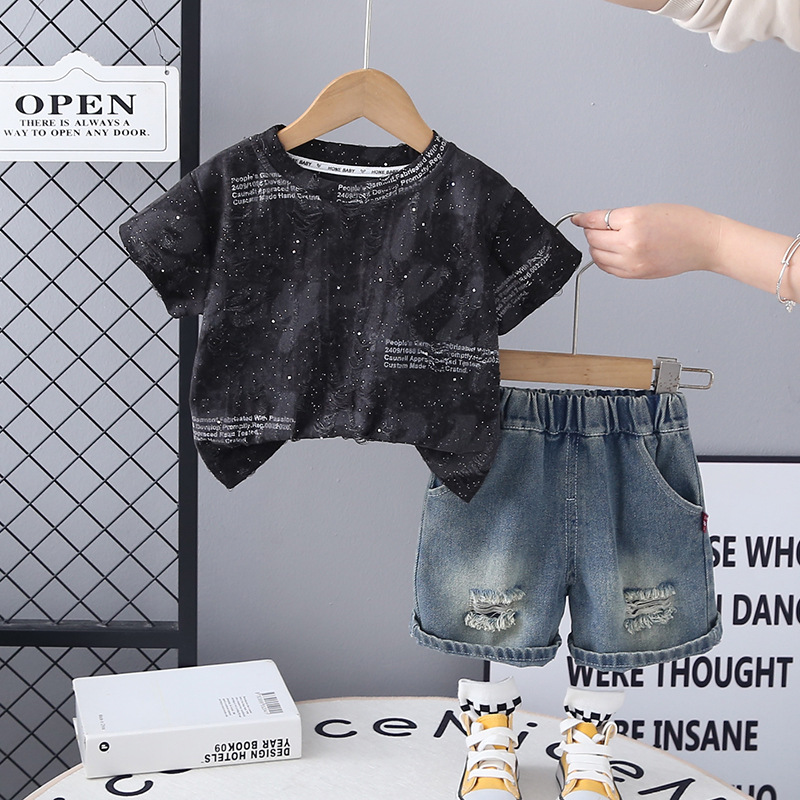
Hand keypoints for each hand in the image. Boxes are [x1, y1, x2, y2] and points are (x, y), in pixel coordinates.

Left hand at [570, 204, 721, 279]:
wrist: (705, 243)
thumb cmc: (685, 223)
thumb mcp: (648, 209)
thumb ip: (620, 217)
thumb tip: (596, 221)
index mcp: (634, 221)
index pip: (596, 220)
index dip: (584, 219)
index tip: (577, 219)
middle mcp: (631, 243)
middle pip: (593, 238)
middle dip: (592, 232)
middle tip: (598, 227)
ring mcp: (632, 262)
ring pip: (597, 255)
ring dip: (597, 247)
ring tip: (608, 239)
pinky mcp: (636, 274)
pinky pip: (608, 269)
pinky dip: (605, 260)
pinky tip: (612, 252)